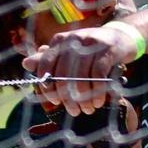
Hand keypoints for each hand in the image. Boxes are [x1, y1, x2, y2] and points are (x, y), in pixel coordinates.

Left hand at [21, 22, 145, 115]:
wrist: (121, 36)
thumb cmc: (91, 49)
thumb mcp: (69, 52)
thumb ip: (48, 59)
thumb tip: (25, 64)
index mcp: (60, 40)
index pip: (45, 65)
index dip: (48, 87)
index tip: (55, 101)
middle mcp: (73, 40)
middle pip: (63, 76)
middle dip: (68, 99)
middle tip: (75, 111)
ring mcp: (91, 44)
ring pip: (80, 79)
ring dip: (84, 99)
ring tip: (88, 109)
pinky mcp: (108, 50)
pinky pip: (98, 76)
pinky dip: (98, 93)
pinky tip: (99, 102)